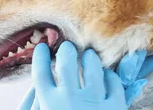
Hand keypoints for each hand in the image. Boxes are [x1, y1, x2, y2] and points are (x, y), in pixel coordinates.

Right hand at [18, 41, 152, 109]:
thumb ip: (37, 104)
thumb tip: (36, 87)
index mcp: (49, 104)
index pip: (40, 72)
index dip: (40, 57)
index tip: (42, 48)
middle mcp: (70, 99)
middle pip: (67, 62)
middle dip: (67, 50)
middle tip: (68, 47)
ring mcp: (94, 101)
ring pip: (93, 66)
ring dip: (90, 58)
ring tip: (89, 56)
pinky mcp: (116, 107)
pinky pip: (114, 81)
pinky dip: (109, 75)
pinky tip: (106, 75)